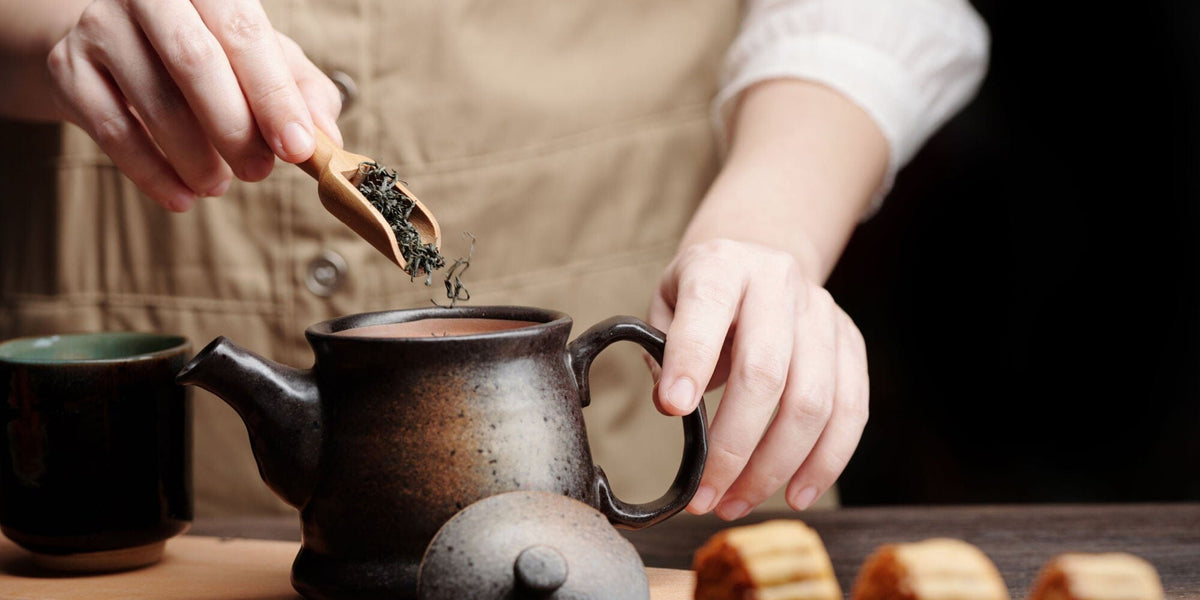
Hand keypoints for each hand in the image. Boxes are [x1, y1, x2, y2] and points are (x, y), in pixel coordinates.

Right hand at [45, 0, 341, 210]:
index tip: (299, 148)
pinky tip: (183, 196)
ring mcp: (100, 25)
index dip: (275, 95)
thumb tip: (328, 140)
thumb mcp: (265, 60)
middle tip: (258, 172)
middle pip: (195, 63)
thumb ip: (303, 93)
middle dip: (235, 130)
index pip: (244, 33)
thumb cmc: (210, 52)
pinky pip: (114, 130)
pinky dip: (153, 173)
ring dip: (196, 158)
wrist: (118, 45)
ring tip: (220, 185)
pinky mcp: (69, 68)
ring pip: (154, 101)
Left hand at [648, 238, 868, 518]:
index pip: (708, 310)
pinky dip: (825, 463)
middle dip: (733, 446)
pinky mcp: (851, 343)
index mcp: (723, 265)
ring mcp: (823, 313)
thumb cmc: (703, 295)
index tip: (672, 410)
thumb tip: (675, 408)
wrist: (760, 258)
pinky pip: (851, 411)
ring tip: (736, 503)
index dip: (691, 361)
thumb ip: (664, 348)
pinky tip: (794, 493)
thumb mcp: (666, 302)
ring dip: (774, 467)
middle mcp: (779, 282)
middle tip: (705, 494)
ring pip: (813, 402)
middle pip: (766, 372)